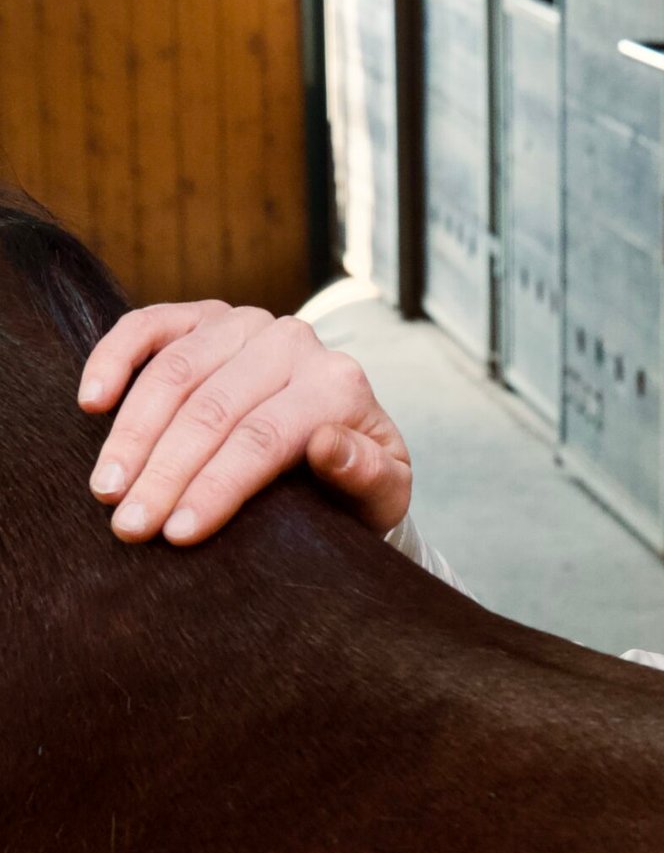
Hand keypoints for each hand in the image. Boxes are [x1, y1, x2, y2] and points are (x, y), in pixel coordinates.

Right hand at [78, 301, 412, 542]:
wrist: (346, 447)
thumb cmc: (359, 483)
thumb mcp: (385, 493)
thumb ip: (369, 475)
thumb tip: (329, 444)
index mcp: (338, 385)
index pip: (262, 439)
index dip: (215, 487)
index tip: (178, 534)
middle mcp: (291, 343)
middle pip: (211, 410)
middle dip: (164, 473)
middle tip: (128, 525)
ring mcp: (244, 324)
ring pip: (173, 375)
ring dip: (132, 434)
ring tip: (105, 490)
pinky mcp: (204, 317)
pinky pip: (149, 327)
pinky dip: (113, 359)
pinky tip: (90, 404)